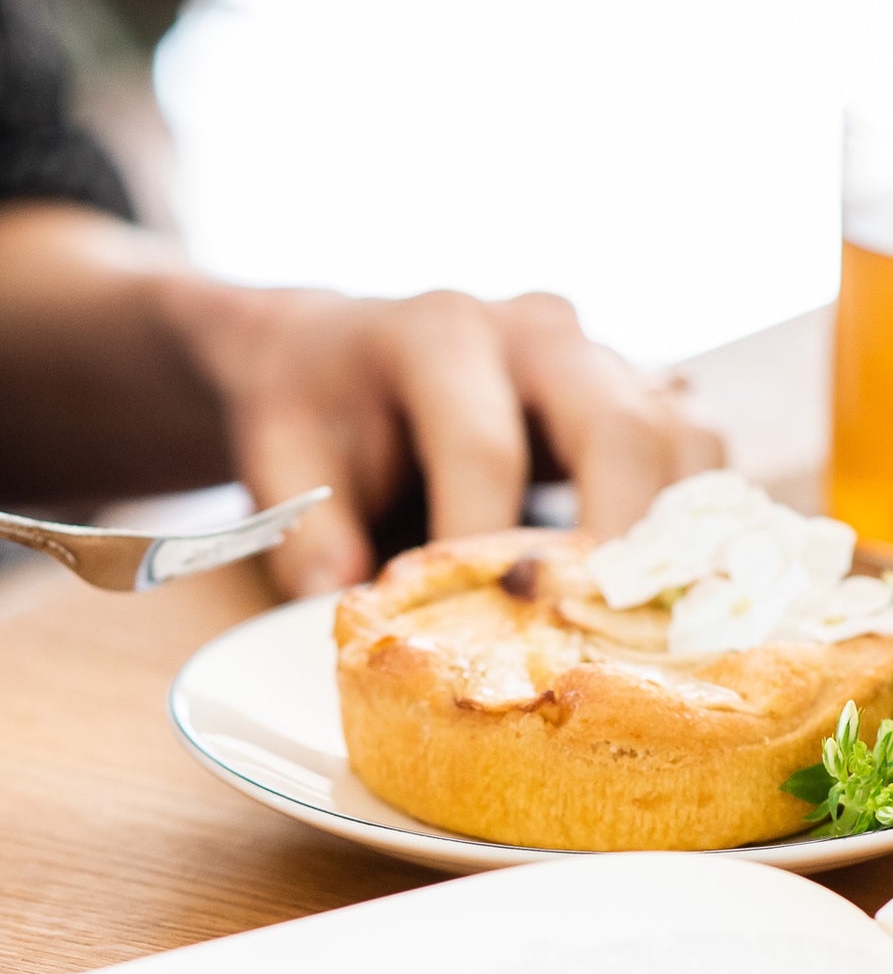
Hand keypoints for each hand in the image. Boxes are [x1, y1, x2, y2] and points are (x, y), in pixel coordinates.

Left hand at [175, 285, 723, 596]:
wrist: (336, 350)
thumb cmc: (312, 409)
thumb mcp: (278, 457)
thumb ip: (308, 535)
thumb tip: (350, 609)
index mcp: (439, 334)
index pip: (484, 447)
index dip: (486, 545)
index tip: (481, 633)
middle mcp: (534, 331)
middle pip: (619, 429)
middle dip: (614, 545)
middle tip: (596, 641)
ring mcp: (596, 357)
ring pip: (680, 440)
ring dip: (674, 539)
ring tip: (642, 632)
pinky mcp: (632, 393)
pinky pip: (695, 456)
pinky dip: (693, 527)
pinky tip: (661, 599)